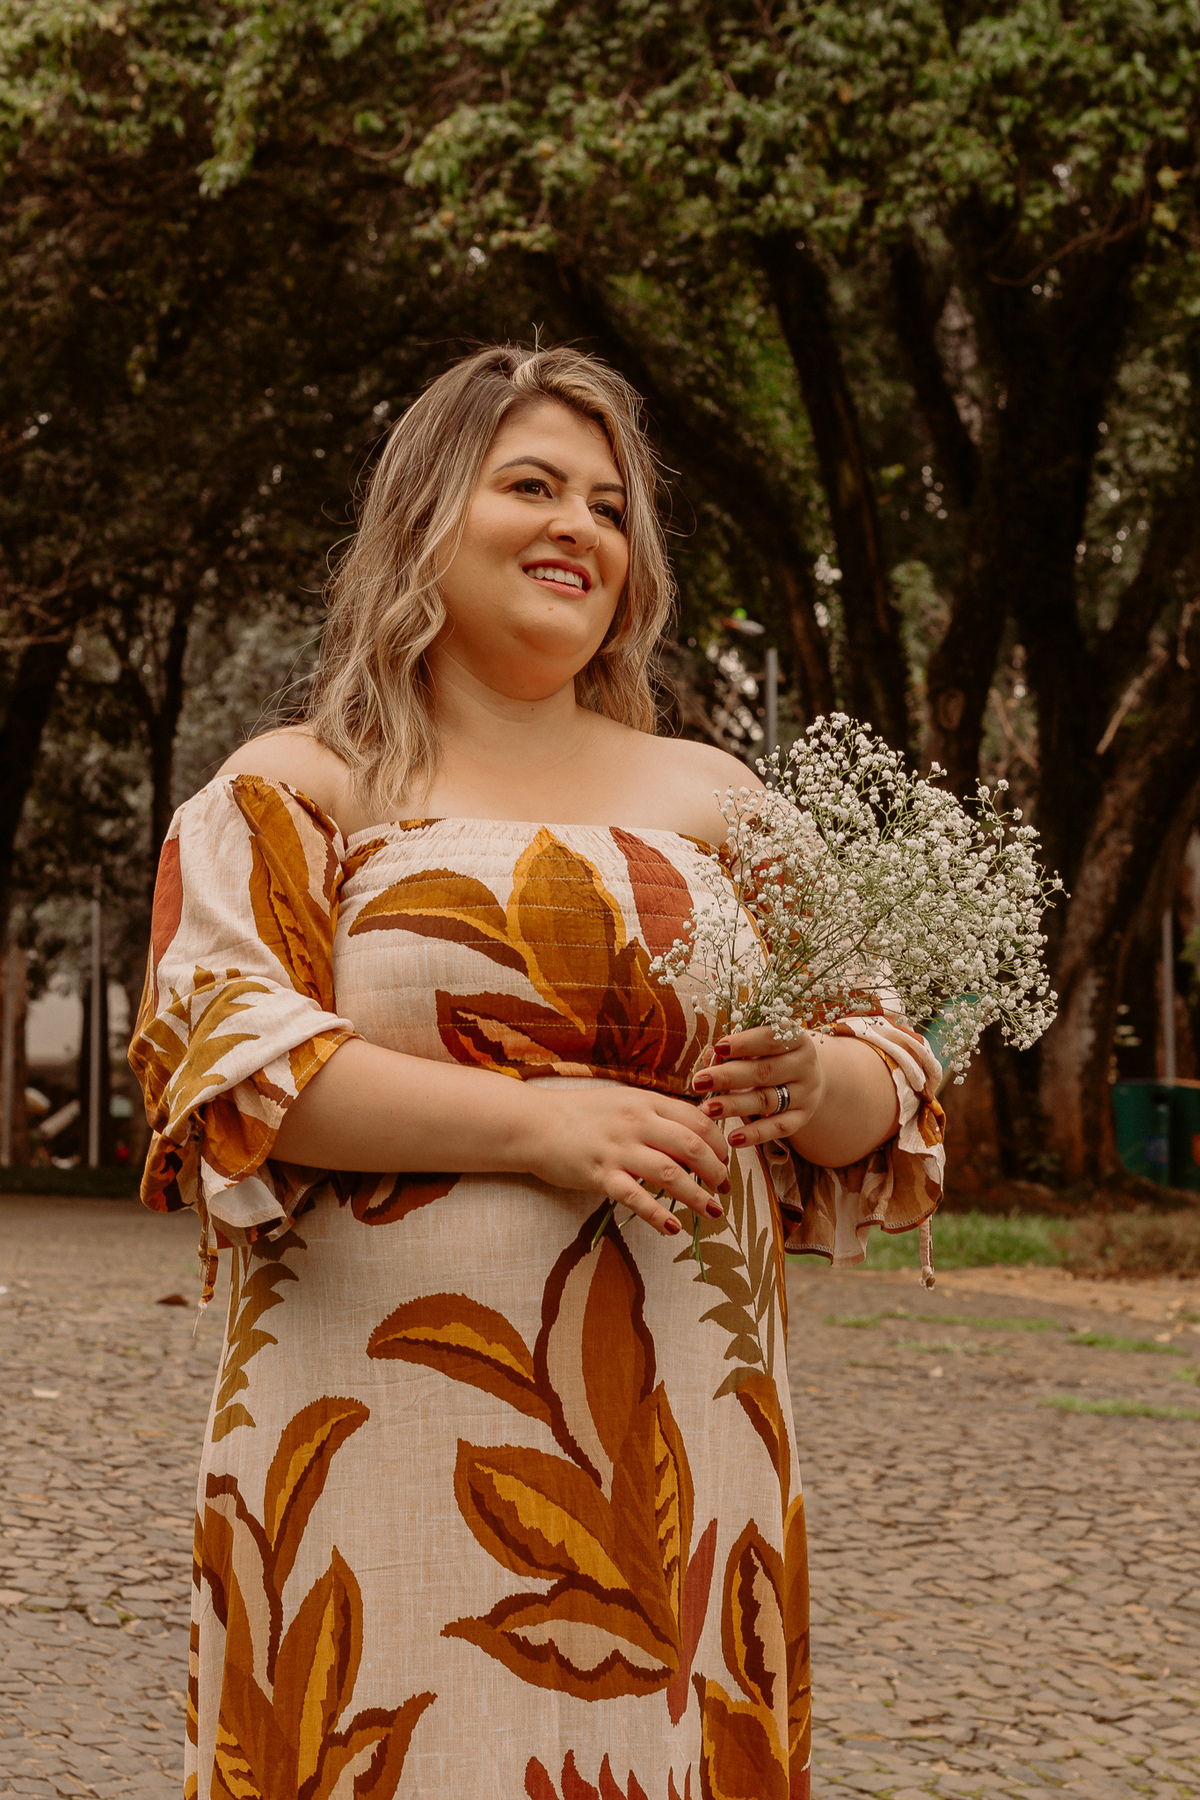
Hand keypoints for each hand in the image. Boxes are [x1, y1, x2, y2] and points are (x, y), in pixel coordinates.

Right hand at [525, 1084, 730, 1237]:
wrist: (534, 1124)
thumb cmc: (582, 1115)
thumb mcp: (624, 1103)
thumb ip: (656, 1116)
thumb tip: (693, 1138)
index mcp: (646, 1102)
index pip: (698, 1120)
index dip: (719, 1143)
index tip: (726, 1161)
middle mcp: (636, 1122)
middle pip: (692, 1147)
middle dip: (716, 1171)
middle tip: (725, 1189)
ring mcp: (618, 1149)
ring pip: (671, 1174)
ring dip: (697, 1196)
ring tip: (711, 1211)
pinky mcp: (599, 1174)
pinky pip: (635, 1198)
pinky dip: (658, 1215)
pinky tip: (673, 1228)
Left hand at [690, 1025, 824, 1148]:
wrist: (807, 1077)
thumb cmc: (773, 1055)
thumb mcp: (761, 1045)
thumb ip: (736, 1049)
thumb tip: (710, 1056)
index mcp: (797, 1039)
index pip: (770, 1039)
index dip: (744, 1043)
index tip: (718, 1047)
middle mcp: (805, 1066)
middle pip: (764, 1072)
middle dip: (728, 1077)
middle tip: (699, 1082)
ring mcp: (806, 1094)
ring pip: (767, 1101)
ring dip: (734, 1105)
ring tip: (707, 1109)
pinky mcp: (801, 1117)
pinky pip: (778, 1128)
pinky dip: (755, 1134)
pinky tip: (732, 1138)